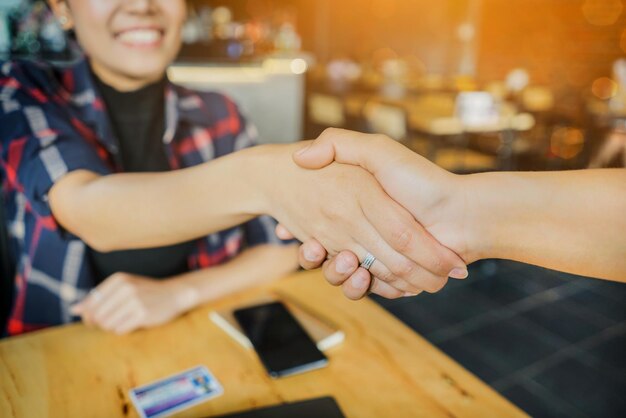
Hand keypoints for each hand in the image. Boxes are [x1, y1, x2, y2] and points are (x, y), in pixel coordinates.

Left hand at [70, 273, 195, 334]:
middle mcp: (125, 288)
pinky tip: (132, 323)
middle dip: (101, 323)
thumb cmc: (146, 292)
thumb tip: (74, 309)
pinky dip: (123, 330)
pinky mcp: (143, 314)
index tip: (95, 319)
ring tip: (124, 320)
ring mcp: (135, 301)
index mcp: (118, 279)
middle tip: (113, 321)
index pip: (91, 302)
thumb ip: (98, 298)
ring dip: (113, 327)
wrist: (175, 294)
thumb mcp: (123, 288)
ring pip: (107, 324)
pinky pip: (120, 329)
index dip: (89, 315)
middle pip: (97, 315)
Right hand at [257, 143, 466, 296]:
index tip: (285, 230)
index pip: (317, 223)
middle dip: (314, 258)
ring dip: (337, 275)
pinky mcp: (390, 277)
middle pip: (325, 252)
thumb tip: (300, 157)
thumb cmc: (421, 180)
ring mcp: (376, 255)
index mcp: (356, 205)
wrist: (463, 214)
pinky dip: (362, 288)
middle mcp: (362, 232)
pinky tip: (363, 277)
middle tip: (316, 248)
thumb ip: (340, 144)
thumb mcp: (378, 152)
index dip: (301, 230)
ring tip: (347, 263)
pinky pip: (367, 289)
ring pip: (342, 275)